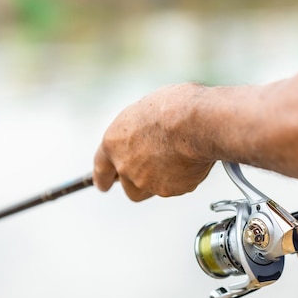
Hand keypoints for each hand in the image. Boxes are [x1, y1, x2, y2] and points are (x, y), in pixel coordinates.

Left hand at [93, 83, 213, 200]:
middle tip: (154, 169)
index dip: (102, 178)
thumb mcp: (146, 111)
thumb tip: (146, 139)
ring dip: (159, 182)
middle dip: (138, 181)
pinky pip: (175, 187)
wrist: (197, 122)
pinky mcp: (170, 190)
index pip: (101, 169)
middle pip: (128, 186)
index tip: (103, 185)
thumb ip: (139, 133)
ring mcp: (147, 181)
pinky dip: (182, 178)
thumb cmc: (174, 107)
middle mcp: (126, 166)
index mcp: (114, 143)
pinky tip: (192, 160)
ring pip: (151, 190)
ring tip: (176, 162)